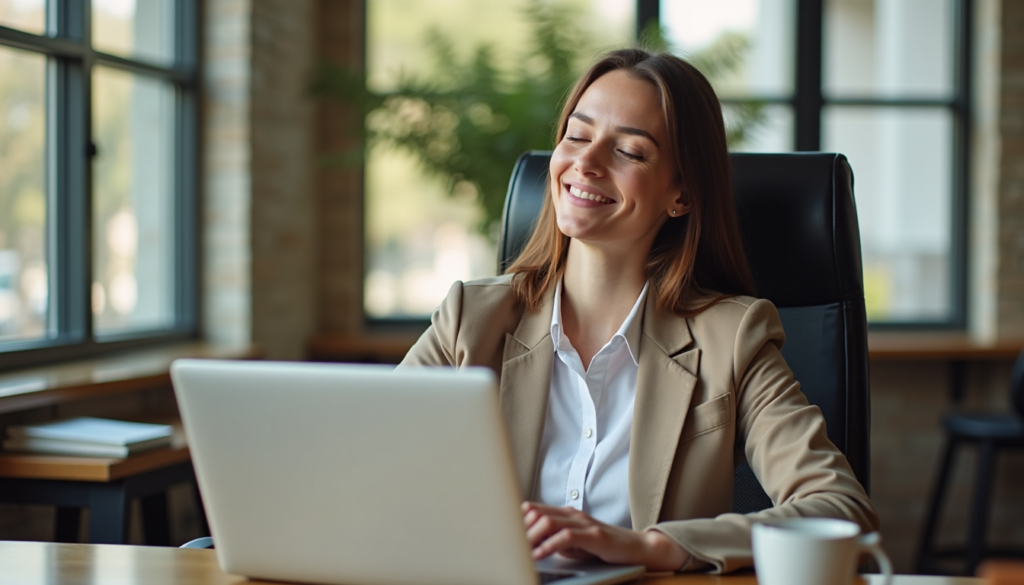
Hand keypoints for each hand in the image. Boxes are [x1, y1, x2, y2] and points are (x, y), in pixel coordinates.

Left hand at [521, 502, 689, 571]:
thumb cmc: (603, 547)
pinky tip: (539, 554)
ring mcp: (584, 522)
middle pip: (536, 513)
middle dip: (519, 529)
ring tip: (519, 550)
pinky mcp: (594, 535)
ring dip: (531, 537)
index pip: (534, 509)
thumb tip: (528, 546)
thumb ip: (554, 540)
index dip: (516, 521)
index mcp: (565, 513)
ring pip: (548, 522)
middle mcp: (572, 514)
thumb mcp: (574, 543)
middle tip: (507, 544)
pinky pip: (566, 537)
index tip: (503, 534)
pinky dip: (549, 545)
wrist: (636, 547)